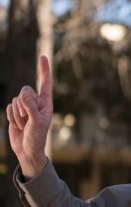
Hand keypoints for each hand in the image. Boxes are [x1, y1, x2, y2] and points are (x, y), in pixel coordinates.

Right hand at [5, 56, 52, 177]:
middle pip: (24, 91)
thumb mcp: (36, 122)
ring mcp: (25, 107)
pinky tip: (18, 126)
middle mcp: (36, 102)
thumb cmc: (37, 137)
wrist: (27, 150)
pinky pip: (8, 107)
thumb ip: (30, 107)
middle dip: (23, 106)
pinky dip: (11, 117)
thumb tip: (24, 92)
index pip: (45, 83)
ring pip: (15, 100)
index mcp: (46, 103)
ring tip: (24, 125)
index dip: (44, 69)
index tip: (43, 56)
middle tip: (28, 120)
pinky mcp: (15, 112)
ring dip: (17, 114)